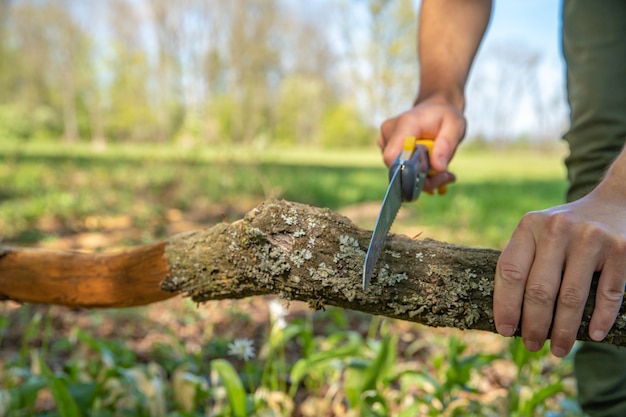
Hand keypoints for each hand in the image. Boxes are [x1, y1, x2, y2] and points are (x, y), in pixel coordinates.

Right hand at [378, 96, 465, 191]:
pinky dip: (416, 173)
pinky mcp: (386, 148)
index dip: (408, 173)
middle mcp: (389, 132)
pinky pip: (398, 169)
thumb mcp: (455, 126)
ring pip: (399, 172)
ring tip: (440, 168)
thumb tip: (439, 168)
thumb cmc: (445, 116)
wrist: (435, 109)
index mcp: (405, 124)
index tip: (436, 174)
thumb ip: (447, 145)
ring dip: (421, 177)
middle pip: (397, 168)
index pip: (392, 156)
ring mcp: (385, 140)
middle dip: (422, 178)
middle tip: (446, 175)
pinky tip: (430, 166)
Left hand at [494, 187, 625, 356]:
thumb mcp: (537, 234)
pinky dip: (600, 319)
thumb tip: (507, 316)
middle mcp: (557, 229)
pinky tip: (592, 335)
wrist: (613, 203)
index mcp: (530, 226)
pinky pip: (608, 293)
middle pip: (539, 289)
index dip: (505, 305)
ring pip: (571, 297)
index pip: (510, 272)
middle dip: (534, 325)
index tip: (506, 331)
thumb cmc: (564, 230)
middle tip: (532, 345)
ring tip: (559, 349)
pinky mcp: (621, 250)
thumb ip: (522, 263)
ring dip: (564, 330)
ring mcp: (591, 238)